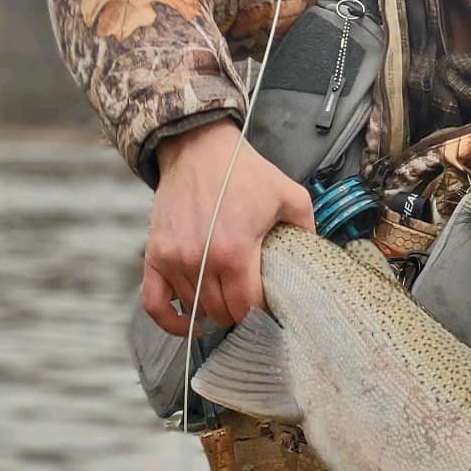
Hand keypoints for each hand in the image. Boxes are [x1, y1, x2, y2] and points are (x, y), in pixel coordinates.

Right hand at [143, 120, 314, 335]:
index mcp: (235, 251)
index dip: (261, 313)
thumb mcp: (289, 195)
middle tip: (251, 303)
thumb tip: (316, 258)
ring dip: (212, 310)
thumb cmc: (244, 172)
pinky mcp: (154, 255)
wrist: (198, 148)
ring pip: (195, 308)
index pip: (247, 308)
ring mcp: (173, 259)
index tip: (269, 306)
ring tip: (227, 300)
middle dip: (240, 313)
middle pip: (222, 313)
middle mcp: (200, 260)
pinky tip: (190, 322)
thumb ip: (308, 229)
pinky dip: (170, 321)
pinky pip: (154, 303)